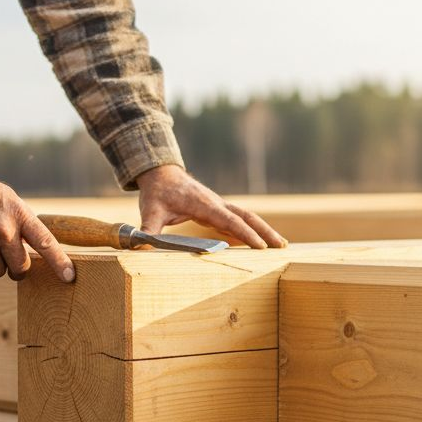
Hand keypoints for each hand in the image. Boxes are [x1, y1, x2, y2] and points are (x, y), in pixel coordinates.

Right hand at [0, 154, 74, 281]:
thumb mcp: (9, 200)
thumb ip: (23, 225)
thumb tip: (37, 255)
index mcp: (19, 214)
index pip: (46, 243)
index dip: (60, 262)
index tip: (70, 277)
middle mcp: (4, 230)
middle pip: (21, 268)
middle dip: (17, 266)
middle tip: (7, 254)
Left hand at [136, 165, 286, 248]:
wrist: (161, 174)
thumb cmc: (156, 193)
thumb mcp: (149, 210)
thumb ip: (148, 229)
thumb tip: (141, 245)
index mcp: (203, 204)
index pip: (228, 220)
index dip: (244, 234)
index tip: (259, 246)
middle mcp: (215, 203)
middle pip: (246, 217)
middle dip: (264, 231)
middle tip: (281, 246)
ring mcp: (218, 206)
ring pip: (246, 217)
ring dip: (262, 230)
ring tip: (279, 246)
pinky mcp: (216, 210)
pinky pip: (238, 220)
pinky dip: (251, 230)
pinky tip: (260, 242)